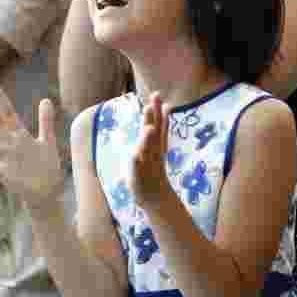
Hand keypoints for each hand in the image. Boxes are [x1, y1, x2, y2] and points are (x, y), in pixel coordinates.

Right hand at [0, 84, 66, 213]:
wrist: (46, 191)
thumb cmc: (46, 166)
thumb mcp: (47, 140)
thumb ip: (45, 120)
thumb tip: (46, 99)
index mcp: (19, 135)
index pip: (8, 114)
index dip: (1, 100)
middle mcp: (9, 144)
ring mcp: (5, 158)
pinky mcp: (4, 174)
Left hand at [130, 93, 174, 208]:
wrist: (156, 198)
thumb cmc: (151, 174)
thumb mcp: (152, 154)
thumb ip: (153, 138)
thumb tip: (153, 123)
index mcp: (156, 146)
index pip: (159, 127)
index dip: (160, 113)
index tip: (159, 97)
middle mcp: (153, 153)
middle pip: (154, 132)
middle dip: (154, 116)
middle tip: (155, 99)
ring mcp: (146, 163)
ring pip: (147, 147)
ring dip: (147, 136)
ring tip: (148, 124)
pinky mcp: (138, 173)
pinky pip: (137, 164)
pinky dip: (137, 158)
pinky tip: (136, 153)